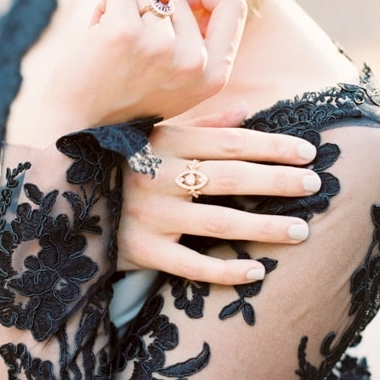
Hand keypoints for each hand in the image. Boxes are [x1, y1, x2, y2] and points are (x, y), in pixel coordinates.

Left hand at [31, 0, 246, 143]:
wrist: (76, 129)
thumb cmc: (124, 102)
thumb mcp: (178, 85)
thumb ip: (199, 46)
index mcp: (214, 75)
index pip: (233, 8)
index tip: (183, 2)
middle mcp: (194, 62)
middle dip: (152, 9)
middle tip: (132, 46)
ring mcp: (161, 46)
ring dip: (126, 10)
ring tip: (113, 46)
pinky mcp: (126, 33)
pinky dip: (103, 8)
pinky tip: (96, 37)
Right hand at [117, 113, 319, 283]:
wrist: (63, 198)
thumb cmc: (121, 162)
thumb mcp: (155, 135)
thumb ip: (201, 124)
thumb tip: (246, 109)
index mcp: (165, 141)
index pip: (230, 142)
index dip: (273, 146)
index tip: (310, 153)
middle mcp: (158, 174)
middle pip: (231, 177)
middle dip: (278, 181)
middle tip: (316, 186)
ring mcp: (149, 214)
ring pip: (218, 221)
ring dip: (264, 227)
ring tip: (302, 231)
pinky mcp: (140, 250)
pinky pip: (190, 265)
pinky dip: (226, 270)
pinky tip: (258, 271)